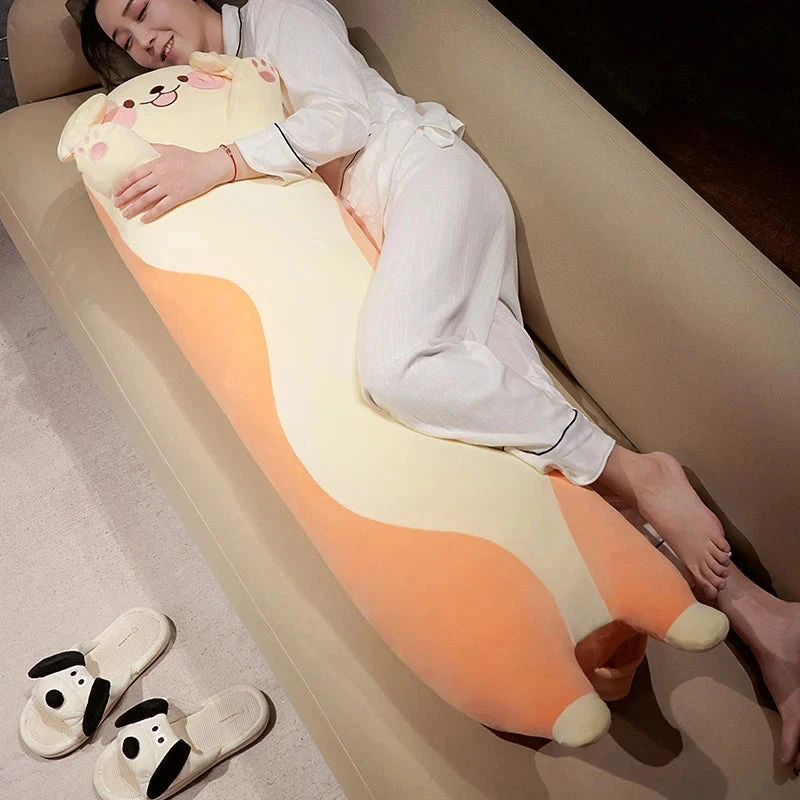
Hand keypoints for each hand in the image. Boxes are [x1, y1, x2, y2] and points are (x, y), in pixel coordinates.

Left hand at [112, 143, 232, 222]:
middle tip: (116, 204)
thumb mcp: (169, 148)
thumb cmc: (190, 157)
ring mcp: (168, 187)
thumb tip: (141, 145)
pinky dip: (151, 214)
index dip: (122, 184)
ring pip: (146, 199)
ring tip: (126, 214)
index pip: (133, 175)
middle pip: (137, 188)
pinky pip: (161, 208)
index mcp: (156, 163)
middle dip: (124, 198)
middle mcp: (159, 176)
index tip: (114, 191)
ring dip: (134, 208)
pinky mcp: (178, 197)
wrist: (209, 167)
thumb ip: (154, 147)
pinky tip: (144, 219)